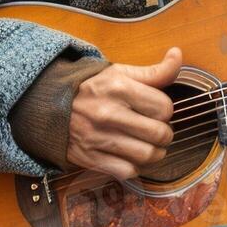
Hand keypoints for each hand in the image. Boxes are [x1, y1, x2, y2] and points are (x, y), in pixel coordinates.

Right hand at [65, 47, 181, 179]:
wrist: (49, 105)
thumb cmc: (92, 88)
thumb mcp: (120, 73)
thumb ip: (153, 70)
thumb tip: (177, 55)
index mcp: (119, 88)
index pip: (164, 108)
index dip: (165, 111)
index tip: (156, 111)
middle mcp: (108, 114)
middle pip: (159, 134)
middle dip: (164, 134)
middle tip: (156, 130)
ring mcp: (98, 138)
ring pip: (147, 156)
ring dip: (154, 153)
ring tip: (148, 145)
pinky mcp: (90, 158)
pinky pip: (127, 171)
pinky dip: (134, 167)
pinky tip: (130, 156)